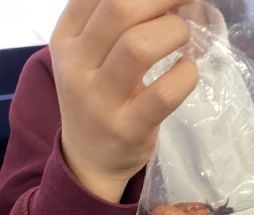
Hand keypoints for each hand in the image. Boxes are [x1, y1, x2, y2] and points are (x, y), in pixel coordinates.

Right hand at [50, 0, 197, 201]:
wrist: (89, 160)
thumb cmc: (96, 102)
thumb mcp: (88, 60)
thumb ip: (111, 27)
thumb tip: (166, 2)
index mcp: (65, 40)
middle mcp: (76, 66)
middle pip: (120, 8)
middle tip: (188, 1)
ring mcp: (100, 101)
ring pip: (139, 46)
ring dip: (174, 31)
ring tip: (185, 37)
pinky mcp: (128, 128)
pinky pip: (164, 93)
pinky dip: (186, 74)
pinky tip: (187, 70)